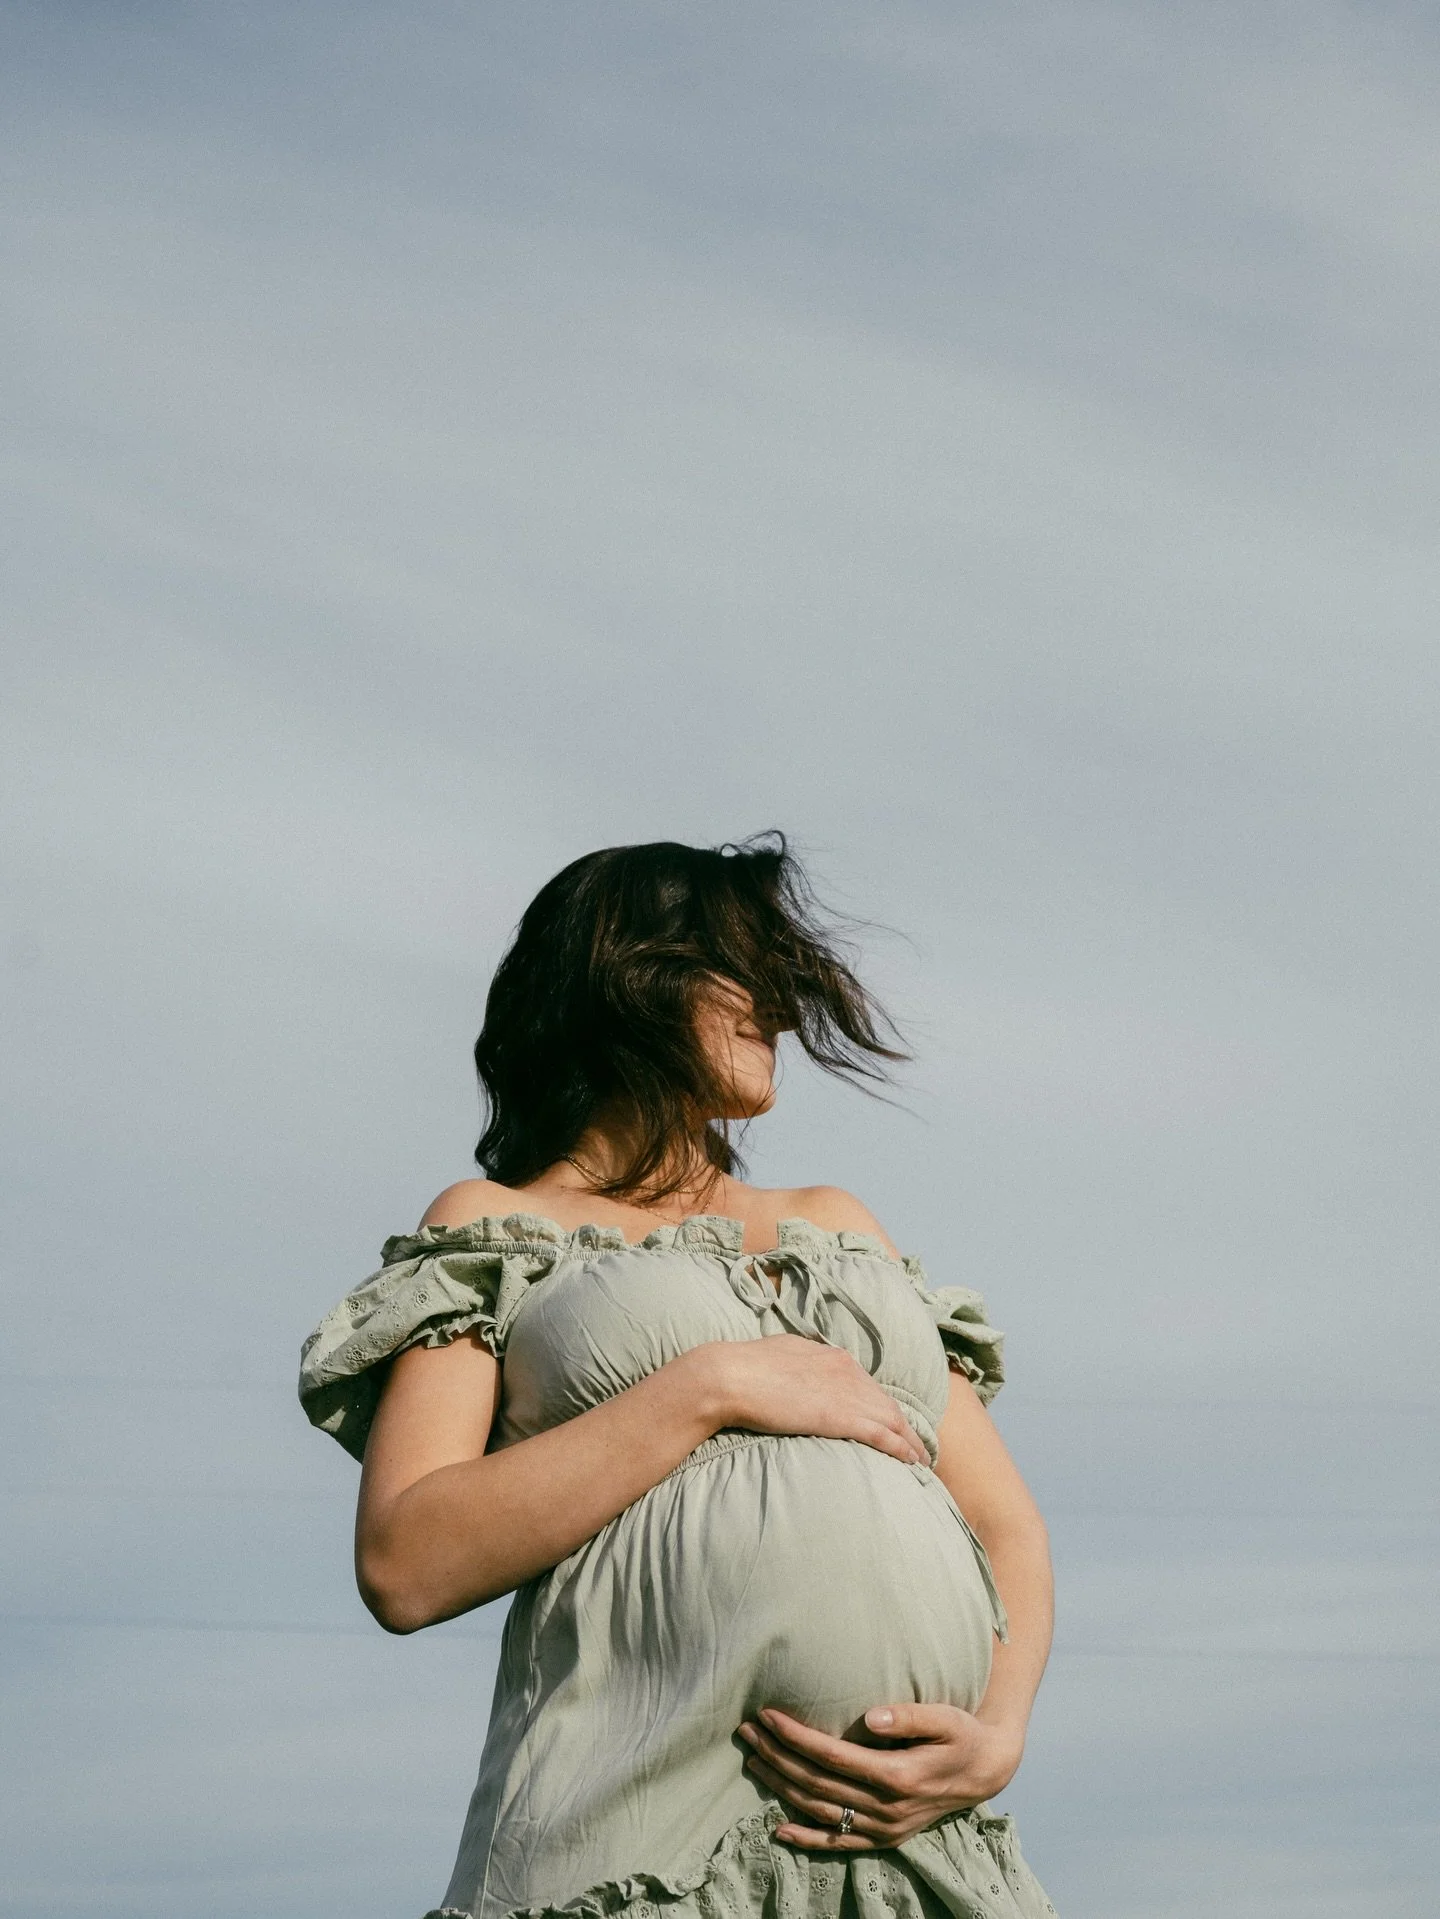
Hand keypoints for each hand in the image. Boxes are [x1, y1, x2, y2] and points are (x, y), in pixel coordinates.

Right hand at [688, 1336, 926, 1466]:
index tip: (892, 1422)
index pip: (868, 1385)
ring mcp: (848, 1394)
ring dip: (911, 1442)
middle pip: (887, 1403)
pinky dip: (902, 1448)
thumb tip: (802, 1367)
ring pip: (893, 1420)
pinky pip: (883, 1435)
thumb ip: (801, 1362)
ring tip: (923, 1460)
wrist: (731, 1376)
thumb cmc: (746, 1367)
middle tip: (918, 1446)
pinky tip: (913, 1462)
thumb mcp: (782, 1354)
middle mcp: (848, 1371)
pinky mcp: (843, 1418)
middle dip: (905, 1426)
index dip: (882, 1406)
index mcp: (833, 1357)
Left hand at [737, 1703, 1024, 1849]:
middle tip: (747, 1731)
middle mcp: (886, 1808)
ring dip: (781, 1786)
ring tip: (752, 1760)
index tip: (768, 1716)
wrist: (983, 1772)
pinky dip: (806, 1837)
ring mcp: (883, 1827)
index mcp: (897, 1775)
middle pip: (817, 1783)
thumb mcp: (945, 1717)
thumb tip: (870, 1717)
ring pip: (820, 1810)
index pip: (832, 1756)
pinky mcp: (883, 1838)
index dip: (796, 1737)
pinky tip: (778, 1829)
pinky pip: (837, 1841)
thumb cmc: (961, 1734)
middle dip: (777, 1755)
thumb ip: (909, 1716)